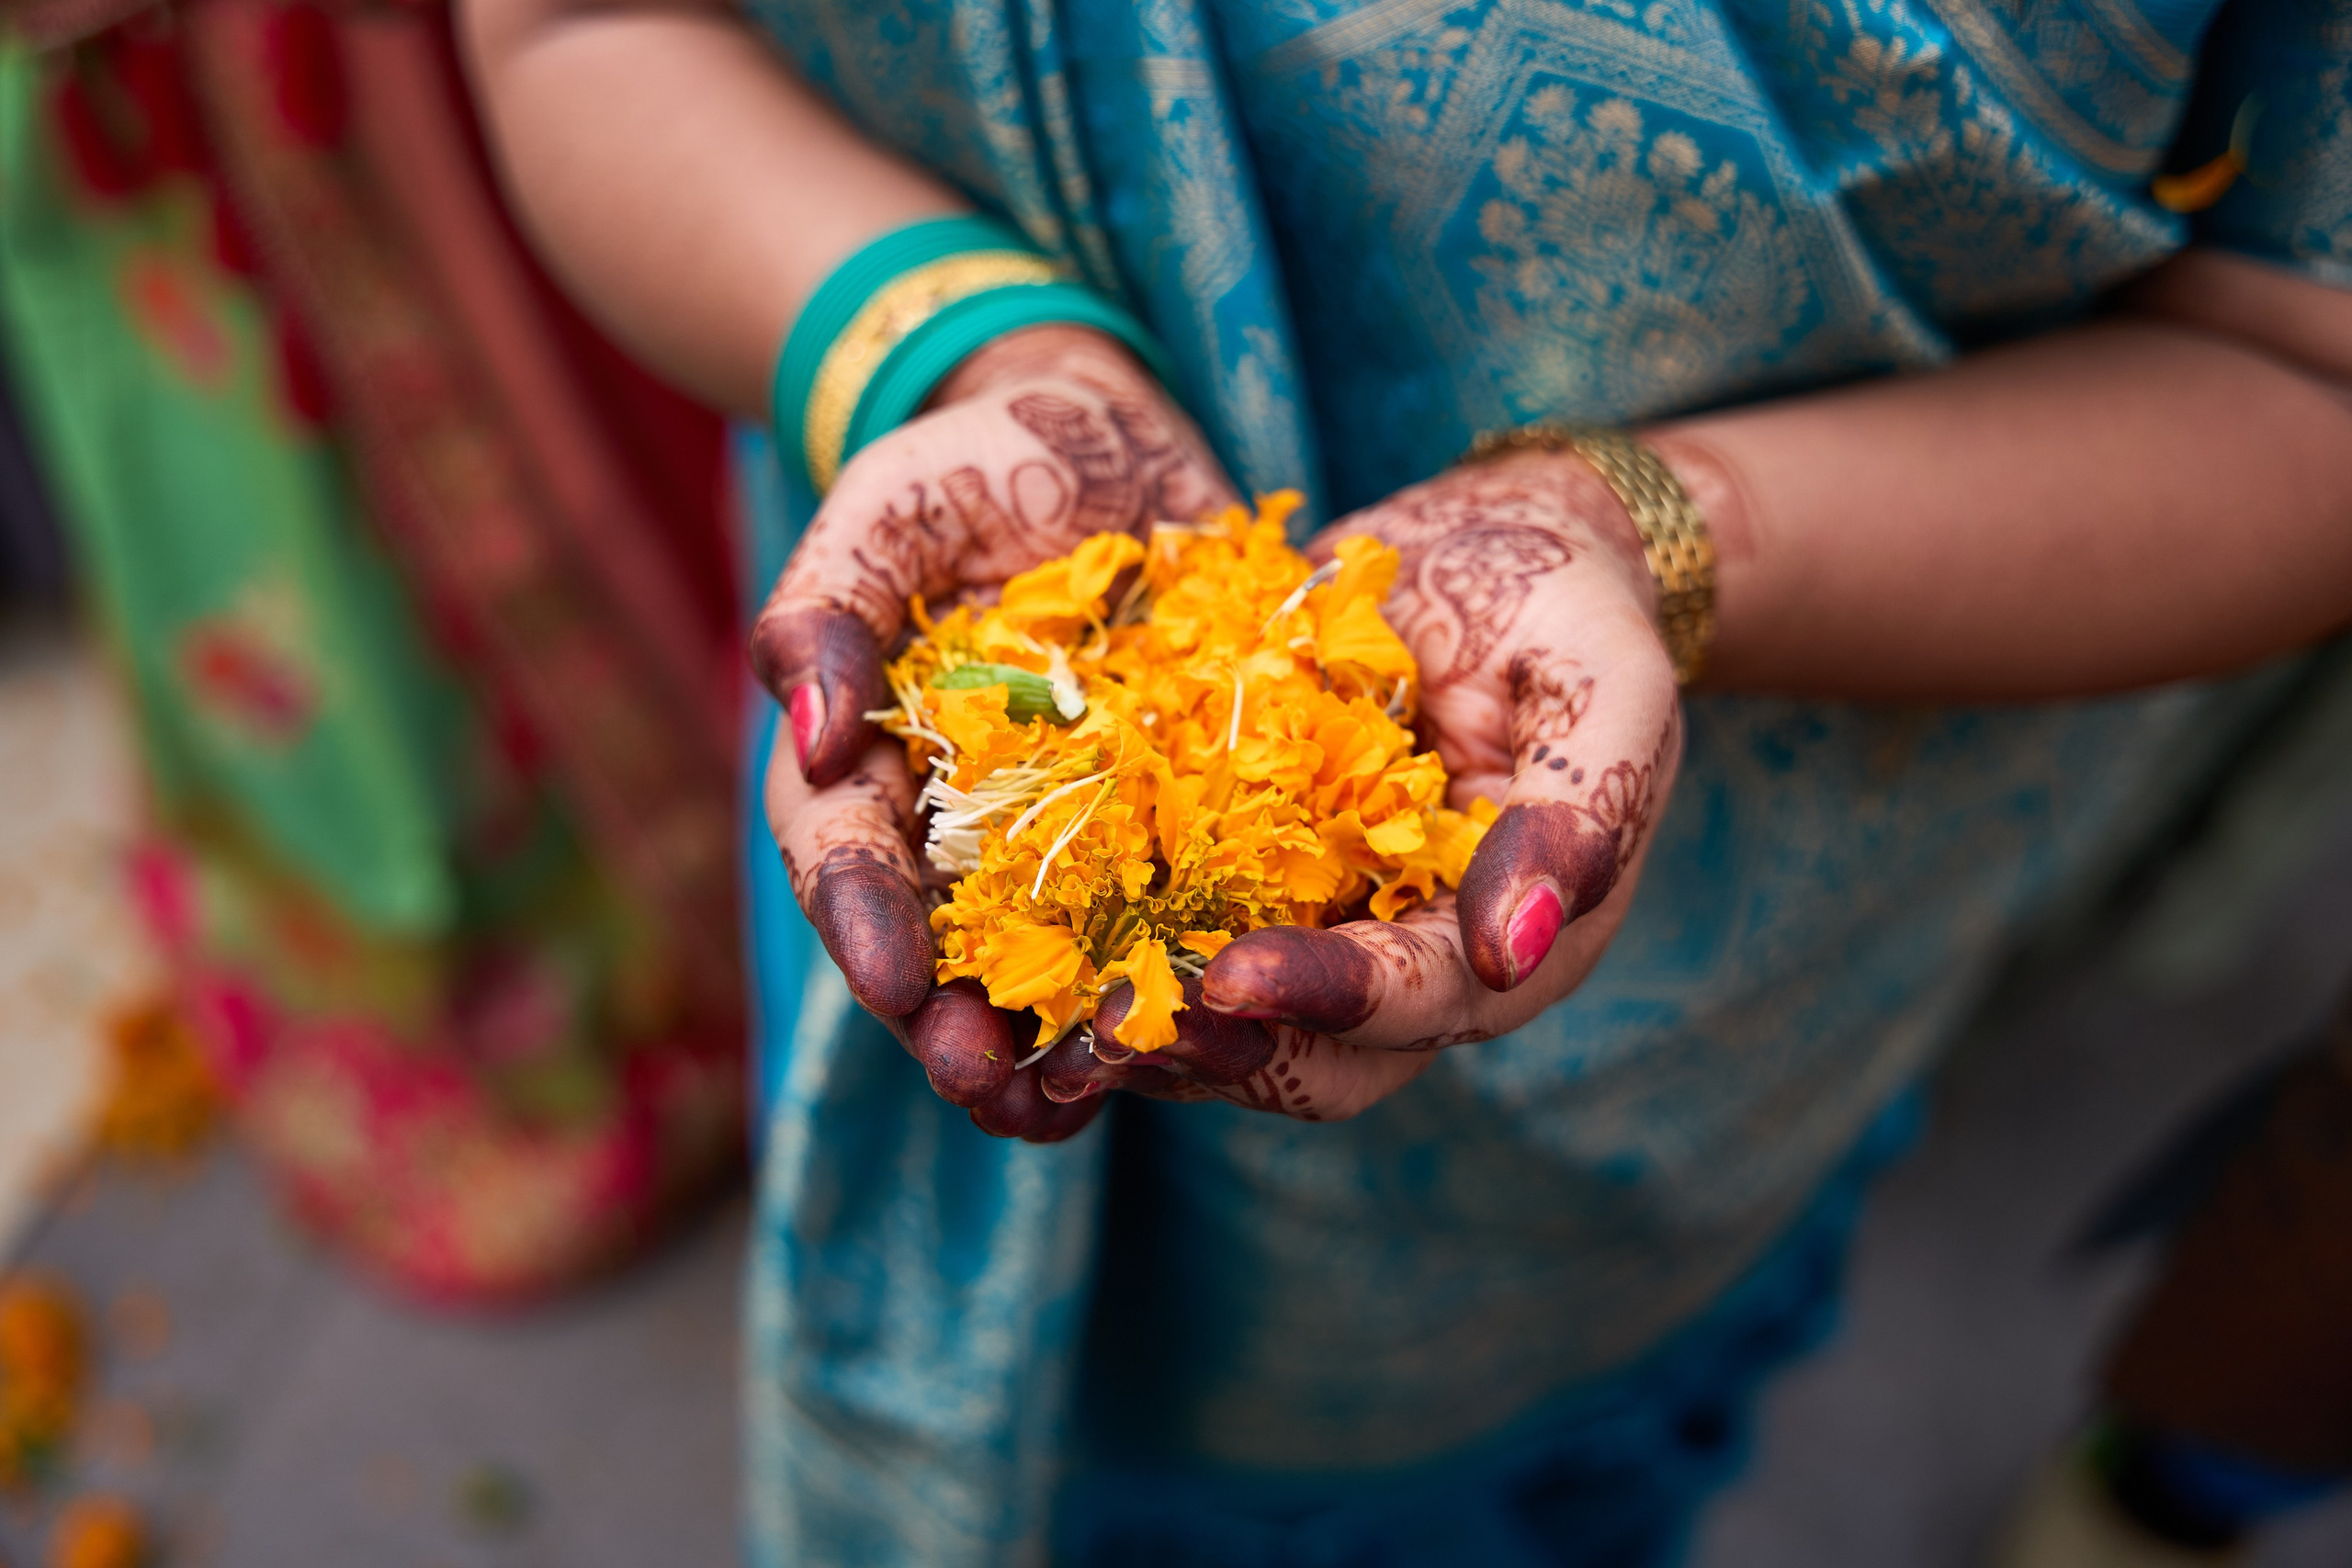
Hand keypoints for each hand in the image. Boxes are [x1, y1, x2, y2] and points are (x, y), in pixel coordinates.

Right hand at [753, 325, 1268, 1140]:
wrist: (1113, 449)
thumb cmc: (977, 467)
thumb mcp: (892, 505)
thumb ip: (832, 604)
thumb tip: (803, 726)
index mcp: (873, 766)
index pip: (848, 853)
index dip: (862, 917)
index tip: (893, 978)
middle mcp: (962, 833)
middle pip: (939, 954)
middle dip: (954, 1027)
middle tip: (986, 1082)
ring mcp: (1070, 848)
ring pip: (1051, 973)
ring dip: (1063, 1046)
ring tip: (1089, 1099)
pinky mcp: (1174, 838)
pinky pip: (1176, 929)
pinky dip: (1187, 987)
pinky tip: (1215, 1040)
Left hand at [1040, 452, 1683, 1120]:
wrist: (1505, 551)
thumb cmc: (1572, 611)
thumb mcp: (1611, 685)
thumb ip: (1586, 812)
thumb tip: (1518, 951)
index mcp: (1514, 943)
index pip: (1420, 1003)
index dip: (1330, 1001)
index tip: (1233, 976)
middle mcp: (1415, 966)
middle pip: (1316, 1064)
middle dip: (1215, 1052)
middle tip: (1108, 1028)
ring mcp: (1328, 934)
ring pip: (1233, 1034)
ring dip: (1144, 1035)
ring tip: (1047, 1017)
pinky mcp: (1251, 887)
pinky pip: (1176, 948)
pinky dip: (1109, 958)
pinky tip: (1026, 947)